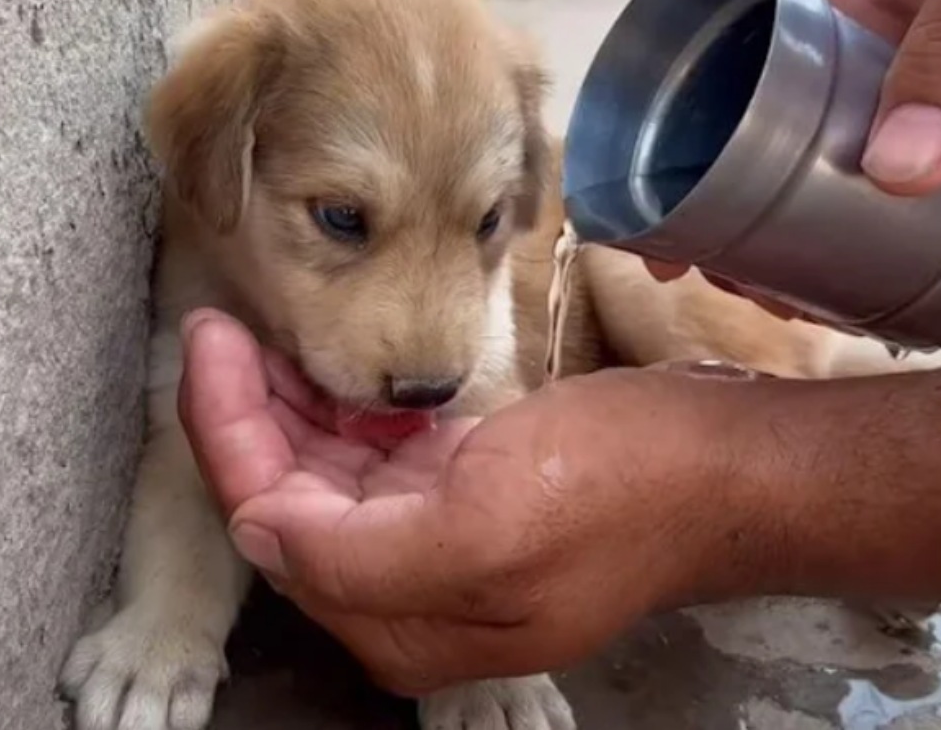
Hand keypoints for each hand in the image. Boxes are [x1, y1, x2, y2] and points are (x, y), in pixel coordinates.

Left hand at [176, 309, 764, 694]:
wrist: (731, 466)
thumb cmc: (628, 489)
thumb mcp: (491, 526)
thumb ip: (357, 554)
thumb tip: (256, 531)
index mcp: (401, 618)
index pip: (269, 520)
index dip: (224, 429)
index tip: (209, 336)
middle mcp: (409, 593)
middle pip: (287, 498)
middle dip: (245, 413)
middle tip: (224, 322)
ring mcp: (440, 543)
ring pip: (325, 476)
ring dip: (289, 405)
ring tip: (262, 332)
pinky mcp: (469, 499)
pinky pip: (374, 461)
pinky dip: (344, 412)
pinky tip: (337, 368)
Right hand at [652, 0, 940, 306]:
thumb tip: (892, 171)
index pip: (739, 72)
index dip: (687, 143)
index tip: (658, 215)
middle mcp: (878, 69)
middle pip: (776, 154)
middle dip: (736, 220)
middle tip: (725, 281)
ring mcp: (936, 126)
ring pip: (842, 204)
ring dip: (803, 258)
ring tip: (787, 306)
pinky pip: (926, 233)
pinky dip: (890, 276)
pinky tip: (865, 312)